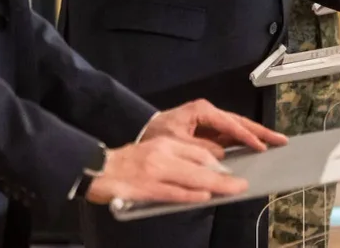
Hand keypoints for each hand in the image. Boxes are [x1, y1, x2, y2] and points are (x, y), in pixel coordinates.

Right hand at [85, 137, 249, 205]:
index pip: (198, 151)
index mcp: (165, 144)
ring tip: (232, 190)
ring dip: (215, 185)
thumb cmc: (128, 163)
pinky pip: (173, 192)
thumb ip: (178, 157)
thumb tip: (206, 169)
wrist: (97, 169)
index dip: (219, 161)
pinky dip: (190, 195)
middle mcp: (162, 154)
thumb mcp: (155, 151)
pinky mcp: (146, 189)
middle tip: (241, 184)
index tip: (232, 171)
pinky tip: (204, 197)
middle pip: (200, 164)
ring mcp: (154, 172)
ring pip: (191, 178)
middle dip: (224, 175)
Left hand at [140, 99, 287, 155]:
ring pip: (238, 127)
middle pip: (240, 122)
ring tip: (275, 142)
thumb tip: (221, 155)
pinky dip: (244, 140)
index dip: (246, 136)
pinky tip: (257, 147)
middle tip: (281, 140)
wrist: (145, 131)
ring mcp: (210, 121)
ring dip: (256, 135)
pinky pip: (230, 135)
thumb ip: (199, 148)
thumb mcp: (176, 142)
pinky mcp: (210, 130)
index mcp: (201, 111)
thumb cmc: (158, 133)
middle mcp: (209, 113)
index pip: (230, 124)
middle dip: (261, 132)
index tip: (261, 146)